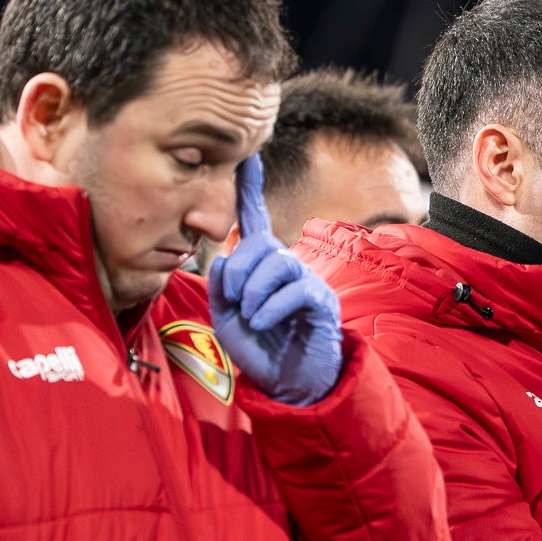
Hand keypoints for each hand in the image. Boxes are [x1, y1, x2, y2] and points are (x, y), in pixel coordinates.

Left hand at [209, 155, 343, 405]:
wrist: (287, 383)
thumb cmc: (258, 348)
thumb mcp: (225, 318)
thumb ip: (220, 288)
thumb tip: (223, 259)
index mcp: (259, 266)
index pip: (254, 220)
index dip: (250, 189)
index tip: (248, 157)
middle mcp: (285, 265)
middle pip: (261, 243)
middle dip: (239, 269)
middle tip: (235, 300)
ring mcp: (305, 281)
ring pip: (277, 262)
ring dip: (254, 290)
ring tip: (250, 315)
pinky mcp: (321, 301)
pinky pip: (296, 289)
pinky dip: (271, 307)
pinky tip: (262, 323)